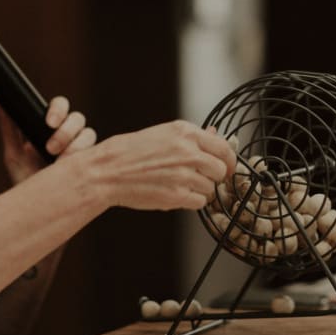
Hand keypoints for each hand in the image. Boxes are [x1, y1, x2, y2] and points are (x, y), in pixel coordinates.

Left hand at [0, 96, 95, 184]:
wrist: (37, 211)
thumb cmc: (25, 180)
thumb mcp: (14, 154)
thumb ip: (9, 128)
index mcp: (51, 128)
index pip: (60, 107)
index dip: (58, 109)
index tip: (49, 122)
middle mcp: (69, 136)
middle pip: (77, 118)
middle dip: (66, 131)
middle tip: (50, 148)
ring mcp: (82, 150)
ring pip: (89, 134)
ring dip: (76, 146)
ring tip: (60, 162)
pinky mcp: (91, 164)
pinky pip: (96, 154)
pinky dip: (85, 158)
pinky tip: (72, 168)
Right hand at [92, 120, 235, 211]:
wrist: (107, 172)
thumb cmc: (130, 153)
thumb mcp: (163, 134)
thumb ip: (191, 138)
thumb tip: (216, 134)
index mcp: (185, 132)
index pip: (223, 147)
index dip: (228, 160)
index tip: (227, 167)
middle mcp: (188, 151)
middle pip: (221, 169)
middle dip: (213, 177)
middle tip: (199, 178)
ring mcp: (184, 174)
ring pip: (210, 188)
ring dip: (199, 190)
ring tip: (177, 185)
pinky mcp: (177, 195)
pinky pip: (200, 203)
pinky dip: (191, 201)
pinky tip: (174, 194)